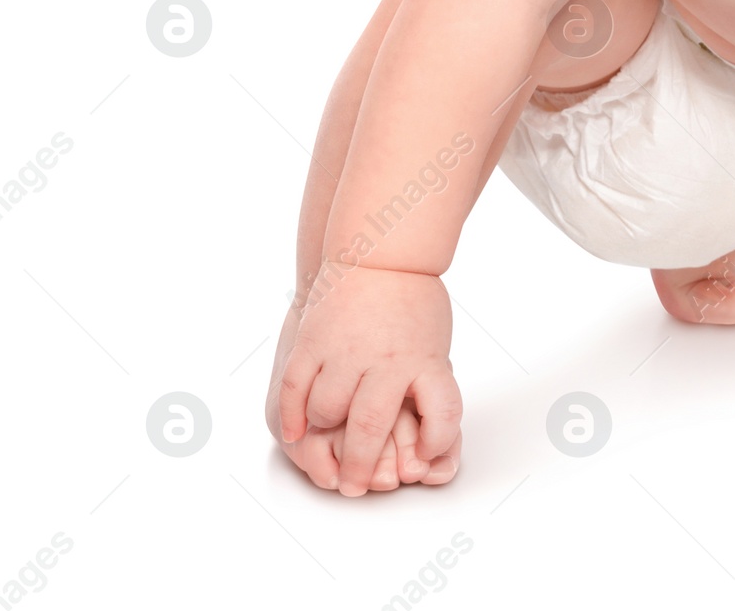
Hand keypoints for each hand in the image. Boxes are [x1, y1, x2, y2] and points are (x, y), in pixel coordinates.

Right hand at [272, 267, 461, 496]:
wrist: (382, 250)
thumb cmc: (413, 302)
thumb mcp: (434, 343)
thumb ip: (425, 385)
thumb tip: (425, 436)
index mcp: (424, 358)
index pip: (441, 412)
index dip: (436, 442)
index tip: (425, 459)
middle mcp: (386, 358)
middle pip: (369, 428)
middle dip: (360, 467)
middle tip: (354, 485)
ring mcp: (346, 348)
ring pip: (325, 411)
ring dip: (324, 430)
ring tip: (329, 434)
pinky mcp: (314, 339)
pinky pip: (296, 387)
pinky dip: (293, 415)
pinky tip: (296, 430)